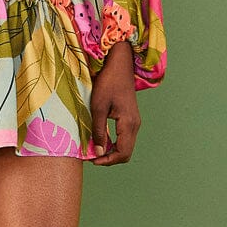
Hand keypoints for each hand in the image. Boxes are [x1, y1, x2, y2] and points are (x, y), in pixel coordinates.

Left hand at [89, 41, 140, 164]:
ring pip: (126, 146)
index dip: (107, 161)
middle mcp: (135, 125)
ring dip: (111, 151)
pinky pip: (125, 138)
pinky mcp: (131, 118)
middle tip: (92, 157)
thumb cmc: (107, 83)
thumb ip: (98, 131)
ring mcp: (135, 122)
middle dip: (109, 158)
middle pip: (126, 153)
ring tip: (94, 149)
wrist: (119, 65)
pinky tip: (101, 140)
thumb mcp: (98, 107)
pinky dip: (114, 143)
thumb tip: (97, 152)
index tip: (92, 160)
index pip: (123, 153)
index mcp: (129, 124)